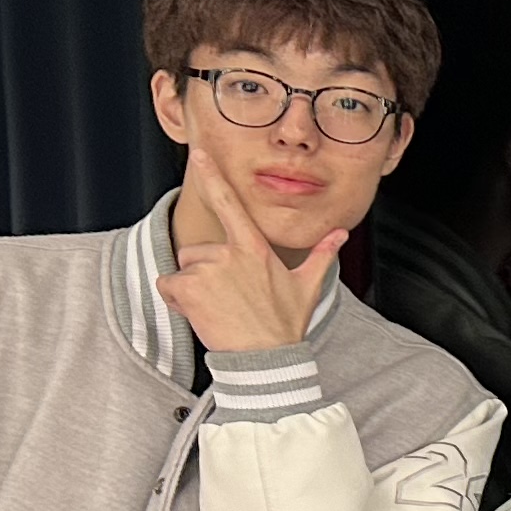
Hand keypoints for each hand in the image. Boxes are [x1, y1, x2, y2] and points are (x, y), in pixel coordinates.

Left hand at [159, 129, 340, 354]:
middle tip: (227, 298)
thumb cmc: (285, 322)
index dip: (213, 175)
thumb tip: (342, 234)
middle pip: (197, 251)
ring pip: (183, 270)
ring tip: (217, 308)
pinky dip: (177, 299)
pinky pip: (168, 286)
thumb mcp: (307, 285)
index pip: (230, 203)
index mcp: (254, 248)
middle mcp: (229, 253)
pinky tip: (200, 313)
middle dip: (204, 272)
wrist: (265, 357)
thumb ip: (322, 254)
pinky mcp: (189, 288)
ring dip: (191, 289)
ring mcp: (207, 270)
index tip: (200, 153)